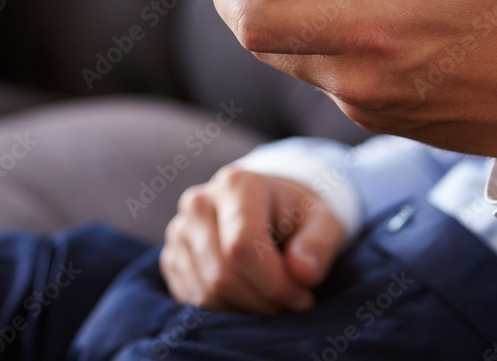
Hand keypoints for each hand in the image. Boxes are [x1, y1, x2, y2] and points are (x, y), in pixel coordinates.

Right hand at [160, 165, 345, 313]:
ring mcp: (180, 231)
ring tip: (274, 301)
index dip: (274, 283)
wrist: (270, 207)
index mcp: (236, 185)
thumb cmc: (299, 215)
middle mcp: (199, 203)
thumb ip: (318, 245)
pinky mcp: (172, 257)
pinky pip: (193, 300)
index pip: (242, 246)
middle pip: (221, 275)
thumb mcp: (325, 221)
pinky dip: (226, 311)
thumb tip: (303, 274)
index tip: (304, 298)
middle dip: (262, 302)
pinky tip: (251, 299)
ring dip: (246, 311)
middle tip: (292, 305)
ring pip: (205, 293)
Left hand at [214, 0, 496, 167]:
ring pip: (292, 62)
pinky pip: (325, 79)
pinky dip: (325, 48)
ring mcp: (360, 106)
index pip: (258, 25)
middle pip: (262, 46)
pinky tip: (365, 26)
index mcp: (372, 31)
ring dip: (294, 27)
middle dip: (254, 5)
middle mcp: (355, 78)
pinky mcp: (370, 119)